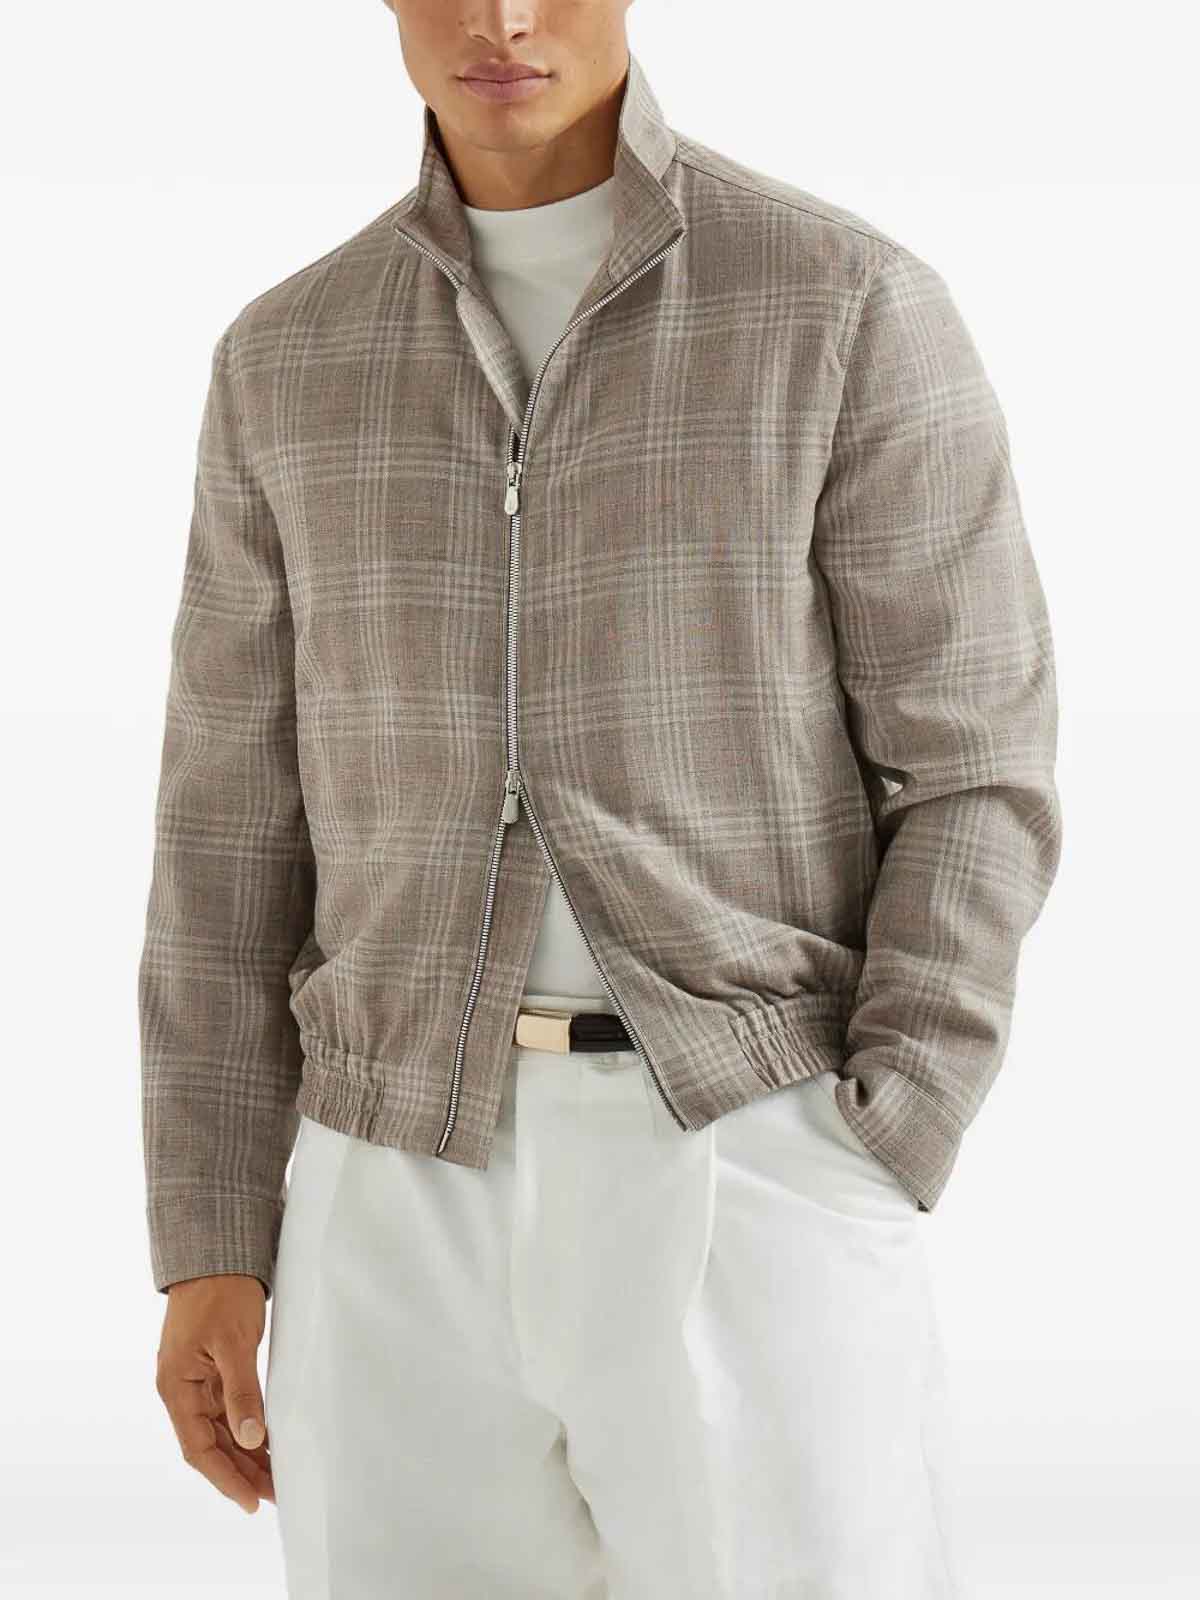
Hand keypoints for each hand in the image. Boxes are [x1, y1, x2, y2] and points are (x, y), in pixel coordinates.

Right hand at [155, 1273, 274, 1513]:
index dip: (225, 1477)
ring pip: (219, 1430)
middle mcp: (181, 1388)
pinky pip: (226, 1410)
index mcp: (176, 1385)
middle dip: (241, 1471)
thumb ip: (241, 1392)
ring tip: (276, 1477)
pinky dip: (246, 1428)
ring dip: (245, 1454)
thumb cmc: (221, 1291)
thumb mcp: (234, 1342)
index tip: (252, 1501)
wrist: (216, 1252)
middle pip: (210, 1444)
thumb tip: (250, 1439)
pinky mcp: (212, 1368)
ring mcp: (196, 1379)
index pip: (199, 1447)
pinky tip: (267, 1442)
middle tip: (276, 1494)